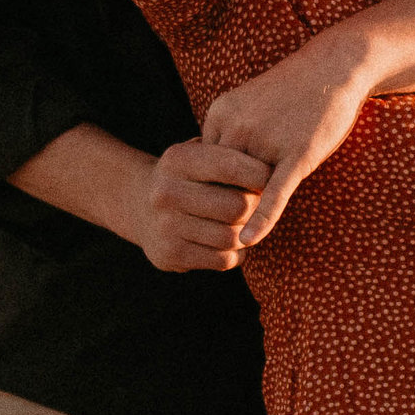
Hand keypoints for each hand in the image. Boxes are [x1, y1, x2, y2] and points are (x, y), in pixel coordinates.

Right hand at [135, 134, 272, 273]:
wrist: (139, 205)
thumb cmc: (189, 177)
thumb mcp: (200, 154)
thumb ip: (232, 156)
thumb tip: (275, 174)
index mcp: (177, 160)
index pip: (231, 167)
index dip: (261, 175)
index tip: (273, 179)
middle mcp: (166, 192)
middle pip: (237, 207)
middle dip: (258, 208)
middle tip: (263, 205)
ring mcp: (165, 226)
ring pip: (233, 237)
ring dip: (249, 234)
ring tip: (248, 224)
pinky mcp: (170, 255)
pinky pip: (223, 260)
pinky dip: (236, 253)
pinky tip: (232, 243)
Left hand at [200, 36, 376, 246]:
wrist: (334, 66)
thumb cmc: (293, 89)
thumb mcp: (249, 102)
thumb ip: (229, 131)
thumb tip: (216, 168)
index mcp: (220, 112)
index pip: (205, 163)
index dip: (216, 180)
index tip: (222, 189)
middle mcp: (237, 125)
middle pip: (221, 179)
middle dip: (230, 196)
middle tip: (236, 209)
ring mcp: (265, 140)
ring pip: (247, 188)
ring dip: (250, 202)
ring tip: (257, 211)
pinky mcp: (296, 154)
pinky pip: (274, 193)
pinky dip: (261, 219)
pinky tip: (250, 240)